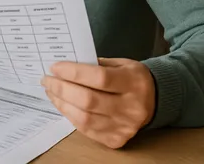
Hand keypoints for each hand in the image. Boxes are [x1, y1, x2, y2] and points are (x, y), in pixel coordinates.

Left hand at [40, 58, 155, 148]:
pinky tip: (63, 104)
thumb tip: (64, 67)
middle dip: (62, 89)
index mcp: (134, 82)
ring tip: (51, 92)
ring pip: (84, 118)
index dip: (74, 72)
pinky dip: (71, 116)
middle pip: (88, 100)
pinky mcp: (117, 140)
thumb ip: (95, 65)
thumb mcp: (121, 63)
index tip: (55, 67)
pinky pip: (87, 130)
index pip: (100, 78)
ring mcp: (124, 127)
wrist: (156, 100)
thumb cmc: (132, 78)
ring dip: (62, 104)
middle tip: (47, 80)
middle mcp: (131, 107)